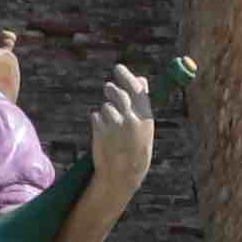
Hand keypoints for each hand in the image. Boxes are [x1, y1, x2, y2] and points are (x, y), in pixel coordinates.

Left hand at [87, 65, 155, 189]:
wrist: (123, 173)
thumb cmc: (136, 147)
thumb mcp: (145, 126)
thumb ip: (142, 103)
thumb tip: (141, 79)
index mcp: (145, 116)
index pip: (135, 87)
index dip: (126, 76)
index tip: (118, 68)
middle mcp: (131, 118)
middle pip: (117, 92)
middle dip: (111, 89)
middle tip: (108, 88)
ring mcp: (114, 124)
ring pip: (106, 106)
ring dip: (106, 111)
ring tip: (111, 123)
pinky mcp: (100, 130)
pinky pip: (96, 116)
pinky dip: (98, 121)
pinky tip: (104, 133)